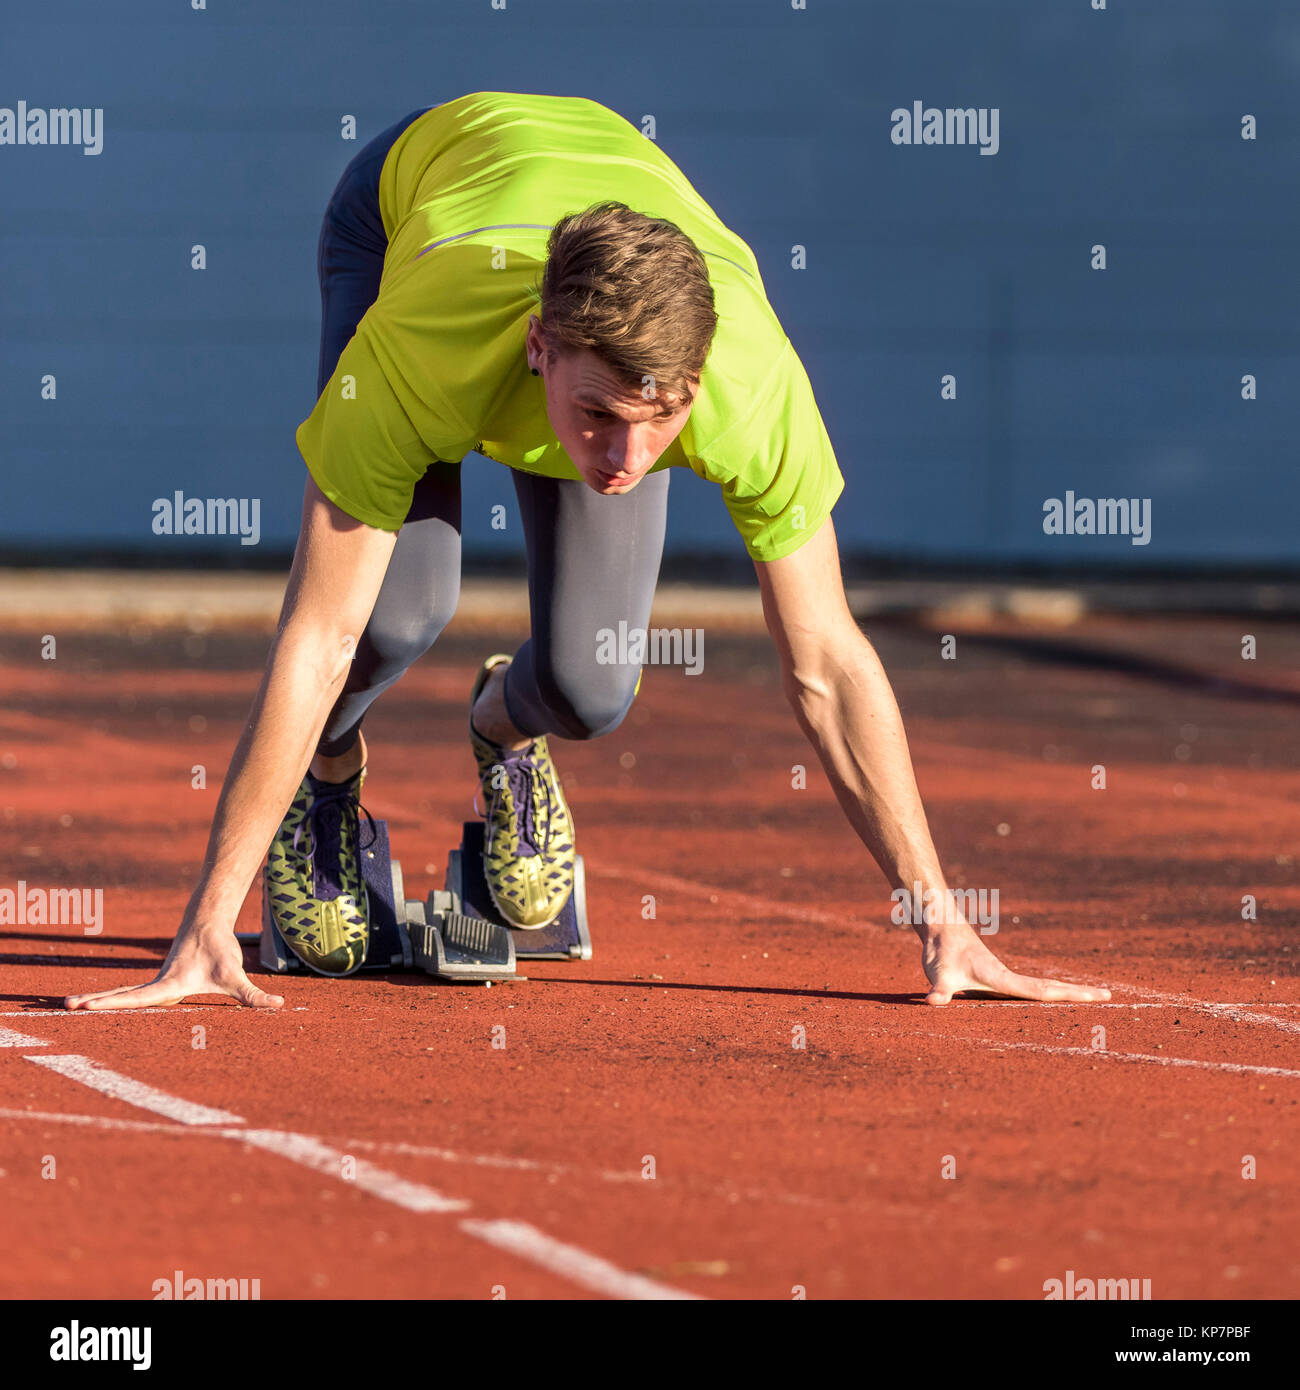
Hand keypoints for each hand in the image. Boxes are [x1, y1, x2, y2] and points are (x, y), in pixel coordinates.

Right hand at [63, 929, 283, 1010]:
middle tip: (64, 1007)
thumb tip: (278, 1005)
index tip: (87, 1006)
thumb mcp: (236, 976)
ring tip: (66, 1005)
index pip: (137, 998)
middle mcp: (157, 983)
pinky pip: (129, 991)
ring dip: (97, 999)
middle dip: (94, 1001)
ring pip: (121, 991)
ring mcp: (154, 981)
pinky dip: (111, 997)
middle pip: (121, 994)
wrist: (209, 922)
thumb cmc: (221, 950)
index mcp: (169, 984)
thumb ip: (254, 995)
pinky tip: (95, 1003)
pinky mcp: (158, 980)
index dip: (112, 1004)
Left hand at [921, 920, 1110, 1006]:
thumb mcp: (938, 975)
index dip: (1066, 995)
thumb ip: (937, 991)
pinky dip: (1050, 990)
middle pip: (1050, 986)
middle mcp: (1009, 976)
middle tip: (1109, 996)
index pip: (1040, 990)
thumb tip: (932, 1002)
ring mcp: (1006, 976)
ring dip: (1068, 991)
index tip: (1093, 996)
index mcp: (1002, 978)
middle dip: (1079, 992)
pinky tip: (1056, 996)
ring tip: (1095, 995)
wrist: (940, 927)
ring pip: (1043, 985)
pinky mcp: (999, 976)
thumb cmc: (940, 953)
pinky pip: (1030, 986)